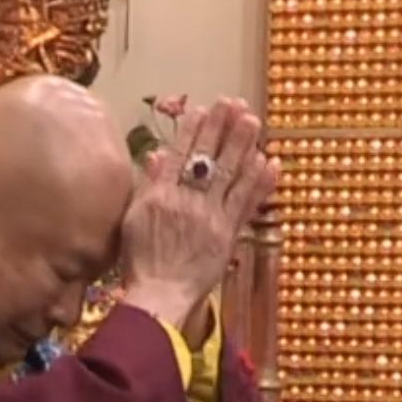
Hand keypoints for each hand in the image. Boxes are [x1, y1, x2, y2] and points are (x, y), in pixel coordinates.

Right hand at [119, 98, 280, 332]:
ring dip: (243, 145)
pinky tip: (270, 162)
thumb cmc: (140, 264)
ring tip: (254, 121)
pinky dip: (258, 182)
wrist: (158, 298)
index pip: (178, 154)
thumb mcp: (132, 221)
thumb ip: (147, 186)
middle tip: (234, 103)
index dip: (192, 129)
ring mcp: (209, 217)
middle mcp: (186, 201)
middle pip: (207, 158)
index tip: (203, 107)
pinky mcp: (227, 234)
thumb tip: (156, 156)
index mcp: (159, 196)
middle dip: (221, 128)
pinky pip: (245, 203)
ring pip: (230, 175)